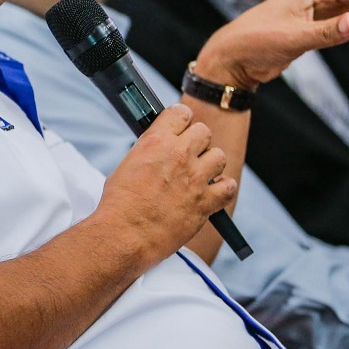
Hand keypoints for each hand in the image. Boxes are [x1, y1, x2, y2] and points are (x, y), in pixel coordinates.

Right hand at [90, 104, 234, 265]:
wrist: (124, 235)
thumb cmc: (119, 204)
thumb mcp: (128, 165)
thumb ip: (149, 153)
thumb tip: (159, 152)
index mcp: (155, 142)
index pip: (180, 113)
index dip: (181, 120)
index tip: (180, 128)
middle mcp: (178, 155)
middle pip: (204, 132)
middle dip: (197, 141)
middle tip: (188, 154)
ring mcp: (195, 179)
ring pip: (219, 156)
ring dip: (211, 163)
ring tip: (199, 174)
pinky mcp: (205, 203)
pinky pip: (229, 187)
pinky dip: (223, 189)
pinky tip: (212, 192)